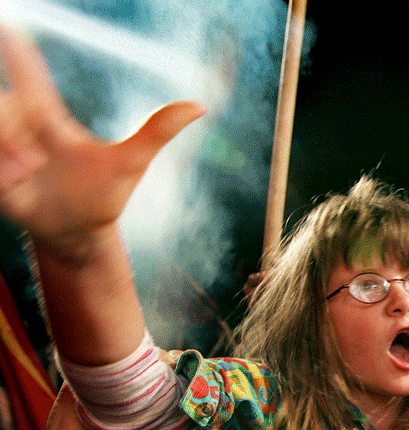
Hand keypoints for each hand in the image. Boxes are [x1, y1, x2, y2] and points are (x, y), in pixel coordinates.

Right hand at [0, 28, 203, 246]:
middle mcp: (21, 126)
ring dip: (5, 160)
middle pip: (2, 110)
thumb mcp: (129, 164)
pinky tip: (13, 186)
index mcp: (49, 118)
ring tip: (25, 176)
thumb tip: (199, 105)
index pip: (30, 80)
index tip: (9, 29)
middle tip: (34, 164)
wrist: (76, 233)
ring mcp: (2, 147)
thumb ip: (157, 131)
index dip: (18, 56)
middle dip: (10, 138)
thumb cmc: (103, 195)